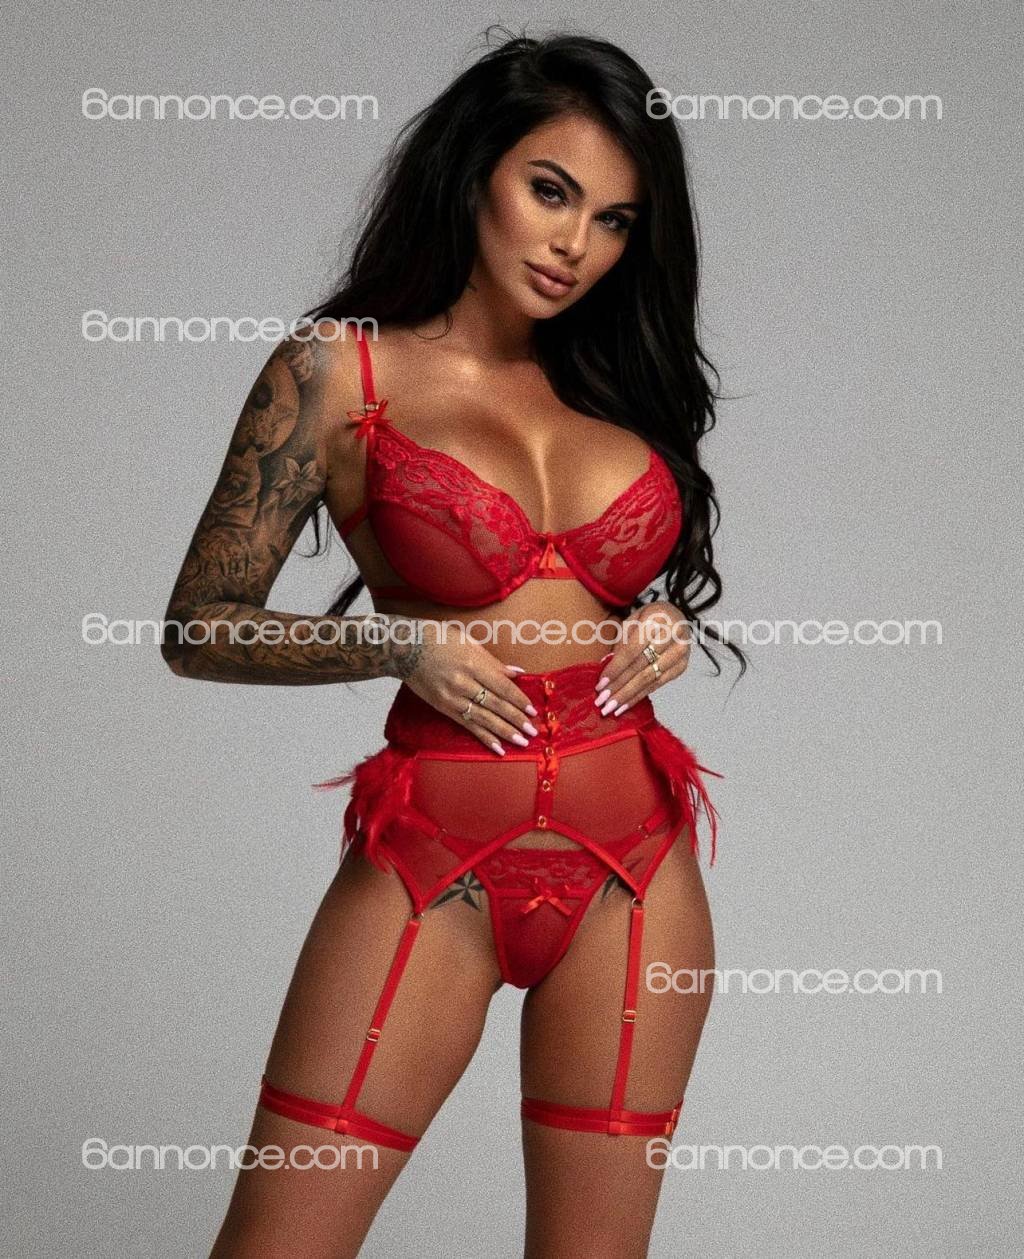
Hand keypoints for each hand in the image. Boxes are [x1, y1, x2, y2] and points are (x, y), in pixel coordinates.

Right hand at [394, 619, 539, 755]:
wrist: (404, 648)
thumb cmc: (438, 638)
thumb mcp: (468, 642)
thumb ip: (493, 661)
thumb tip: (517, 673)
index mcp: (472, 663)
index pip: (501, 686)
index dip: (518, 700)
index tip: (532, 711)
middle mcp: (463, 683)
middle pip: (495, 705)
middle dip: (516, 720)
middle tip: (532, 732)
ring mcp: (452, 697)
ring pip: (484, 719)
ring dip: (504, 732)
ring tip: (521, 742)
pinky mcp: (443, 707)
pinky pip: (467, 725)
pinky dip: (484, 737)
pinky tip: (497, 748)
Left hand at [593, 602, 690, 714]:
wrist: (676, 617)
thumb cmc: (648, 618)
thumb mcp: (631, 621)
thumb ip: (621, 643)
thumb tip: (607, 666)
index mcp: (656, 619)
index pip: (632, 651)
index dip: (616, 669)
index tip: (600, 685)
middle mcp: (672, 636)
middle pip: (640, 668)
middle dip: (619, 687)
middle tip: (602, 702)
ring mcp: (679, 653)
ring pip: (649, 679)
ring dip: (628, 696)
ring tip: (611, 708)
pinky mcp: (682, 666)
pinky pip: (657, 684)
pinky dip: (640, 696)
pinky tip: (625, 705)